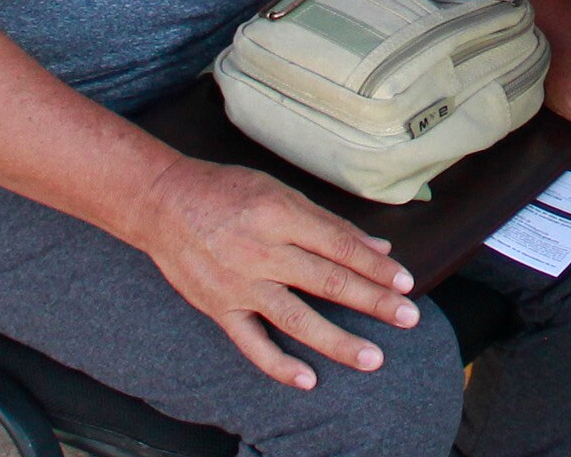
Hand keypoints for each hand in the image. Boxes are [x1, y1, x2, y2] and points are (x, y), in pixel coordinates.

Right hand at [127, 157, 418, 389]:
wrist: (162, 203)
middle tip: (409, 318)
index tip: (406, 283)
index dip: (375, 267)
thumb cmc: (226, 191)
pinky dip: (279, 364)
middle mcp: (263, 251)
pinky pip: (252, 343)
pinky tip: (308, 379)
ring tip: (372, 357)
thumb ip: (329, 224)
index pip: (340, 246)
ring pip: (297, 318)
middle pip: (328, 282)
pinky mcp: (219, 308)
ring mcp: (240, 284)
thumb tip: (377, 249)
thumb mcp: (280, 193)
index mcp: (281, 215)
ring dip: (337, 340)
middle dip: (373, 302)